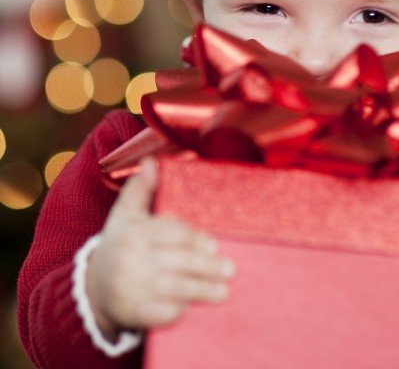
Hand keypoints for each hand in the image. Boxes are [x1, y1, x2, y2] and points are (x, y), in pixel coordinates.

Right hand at [86, 157, 234, 339]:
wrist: (93, 288)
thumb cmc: (119, 245)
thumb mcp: (125, 214)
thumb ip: (140, 188)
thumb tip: (152, 160)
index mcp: (133, 232)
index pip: (172, 234)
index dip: (195, 239)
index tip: (214, 244)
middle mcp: (131, 260)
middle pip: (178, 261)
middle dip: (207, 266)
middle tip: (229, 268)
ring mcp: (131, 288)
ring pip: (175, 287)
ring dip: (203, 290)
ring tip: (225, 290)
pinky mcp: (133, 313)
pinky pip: (162, 313)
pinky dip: (180, 311)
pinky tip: (195, 308)